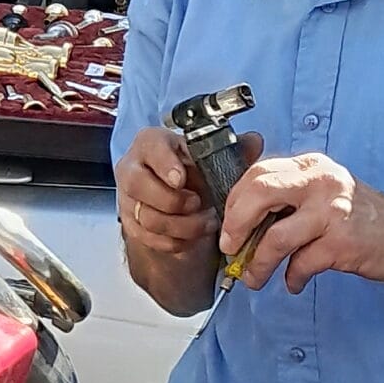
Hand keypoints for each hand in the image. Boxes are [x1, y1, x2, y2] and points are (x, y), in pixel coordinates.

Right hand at [115, 125, 260, 261]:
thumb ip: (234, 149)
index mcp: (152, 144)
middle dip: (172, 200)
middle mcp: (134, 168)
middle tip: (197, 204)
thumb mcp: (213, 159)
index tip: (181, 178)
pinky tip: (192, 236)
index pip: (150, 147)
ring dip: (181, 225)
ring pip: (146, 216)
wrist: (180, 202)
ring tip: (205, 222)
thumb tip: (254, 141)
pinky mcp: (132, 224)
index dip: (165, 164)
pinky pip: (149, 238)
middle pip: (137, 184)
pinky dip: (175, 241)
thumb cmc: (192, 174)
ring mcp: (129, 198)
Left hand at [221, 152, 383, 292]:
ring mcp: (333, 211)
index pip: (257, 173)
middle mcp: (321, 182)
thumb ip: (289, 198)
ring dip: (258, 264)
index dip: (234, 202)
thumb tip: (241, 221)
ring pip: (275, 237)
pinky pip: (301, 264)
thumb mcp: (324, 194)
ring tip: (253, 278)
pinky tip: (293, 283)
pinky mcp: (342, 242)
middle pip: (258, 194)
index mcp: (312, 167)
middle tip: (230, 248)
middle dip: (235, 225)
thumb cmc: (364, 219)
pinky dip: (292, 277)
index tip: (228, 226)